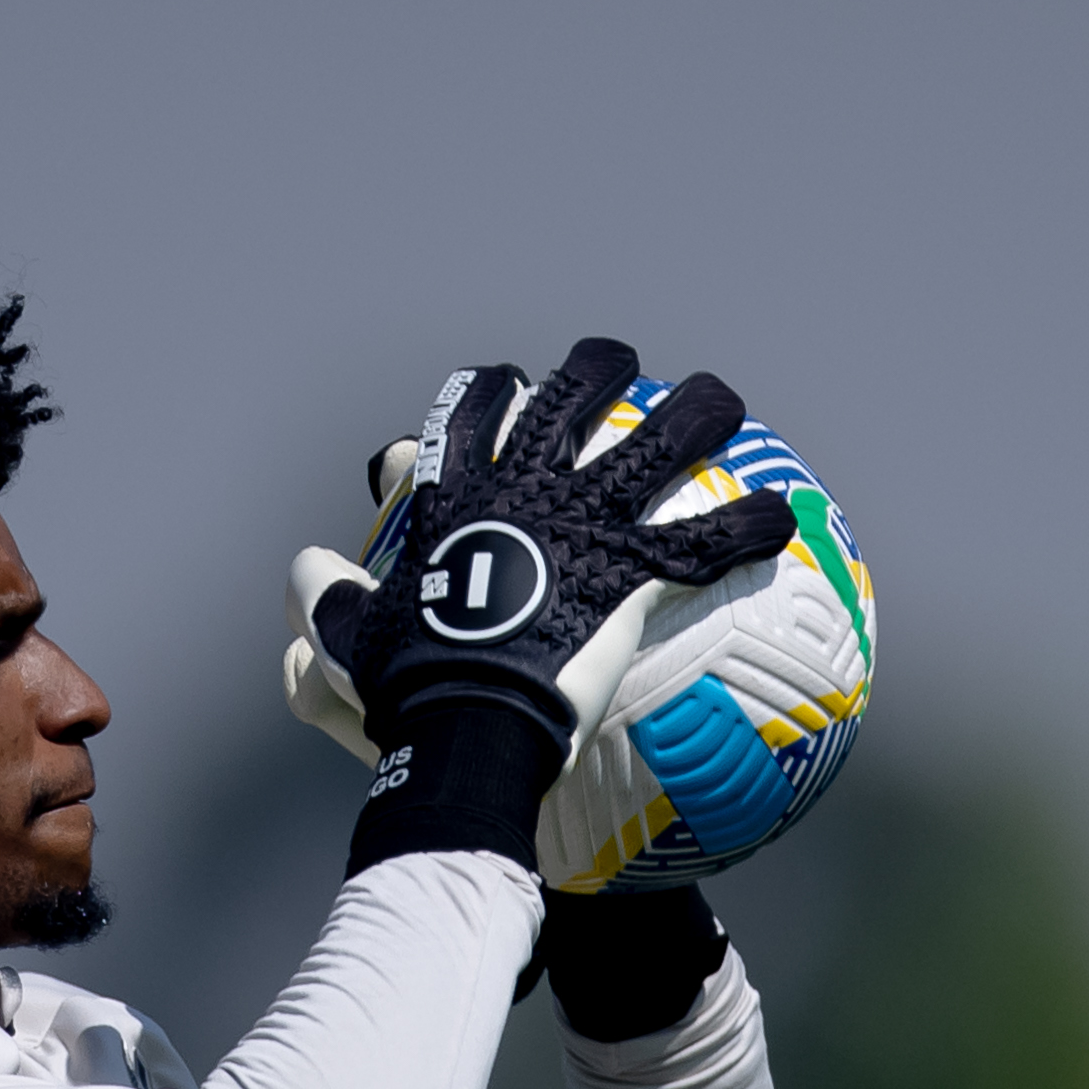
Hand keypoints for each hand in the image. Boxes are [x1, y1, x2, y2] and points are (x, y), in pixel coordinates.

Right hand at [282, 338, 797, 775]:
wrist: (463, 724)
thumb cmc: (401, 691)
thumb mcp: (342, 638)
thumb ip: (321, 595)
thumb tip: (305, 568)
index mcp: (457, 494)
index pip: (468, 411)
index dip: (491, 391)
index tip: (511, 387)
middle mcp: (525, 490)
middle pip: (569, 397)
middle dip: (598, 369)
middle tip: (619, 364)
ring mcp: (584, 524)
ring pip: (653, 441)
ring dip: (693, 415)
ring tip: (721, 402)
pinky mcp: (631, 574)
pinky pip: (705, 541)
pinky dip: (746, 530)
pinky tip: (783, 519)